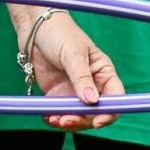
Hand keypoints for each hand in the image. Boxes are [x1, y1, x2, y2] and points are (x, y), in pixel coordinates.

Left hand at [26, 12, 121, 131]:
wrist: (34, 27)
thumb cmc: (59, 32)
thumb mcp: (73, 53)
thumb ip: (81, 77)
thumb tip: (92, 101)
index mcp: (103, 72)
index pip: (115, 97)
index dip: (109, 112)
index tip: (97, 121)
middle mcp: (91, 85)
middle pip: (95, 112)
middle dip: (83, 120)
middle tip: (67, 120)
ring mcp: (73, 91)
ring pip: (78, 116)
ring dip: (68, 122)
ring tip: (55, 120)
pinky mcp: (57, 94)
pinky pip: (60, 112)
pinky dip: (55, 118)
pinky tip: (48, 118)